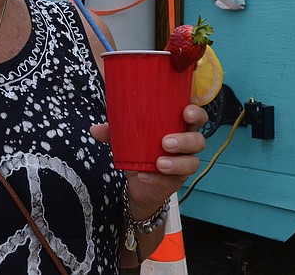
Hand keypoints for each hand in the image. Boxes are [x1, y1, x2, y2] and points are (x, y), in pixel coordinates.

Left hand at [90, 104, 206, 218]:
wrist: (139, 182)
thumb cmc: (140, 151)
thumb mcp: (127, 139)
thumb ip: (113, 133)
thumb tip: (95, 129)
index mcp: (178, 127)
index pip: (197, 117)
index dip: (196, 113)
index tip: (185, 111)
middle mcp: (186, 145)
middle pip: (199, 140)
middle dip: (185, 140)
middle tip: (165, 142)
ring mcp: (184, 164)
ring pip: (192, 162)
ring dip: (177, 162)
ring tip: (159, 163)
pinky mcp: (176, 181)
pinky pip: (173, 180)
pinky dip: (157, 178)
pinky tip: (144, 175)